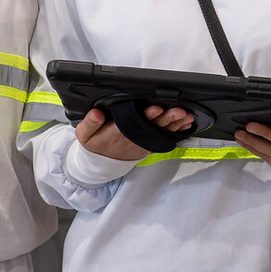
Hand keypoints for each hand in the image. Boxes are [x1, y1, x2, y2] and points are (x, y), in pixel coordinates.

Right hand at [75, 105, 193, 160]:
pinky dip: (176, 130)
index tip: (156, 108)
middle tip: (178, 110)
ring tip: (186, 116)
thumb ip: (90, 123)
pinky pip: (164, 137)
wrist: (102, 164)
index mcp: (118, 133)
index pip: (135, 123)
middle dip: (166, 118)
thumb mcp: (85, 135)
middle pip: (153, 127)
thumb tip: (96, 113)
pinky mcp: (149, 145)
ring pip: (161, 132)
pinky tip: (185, 122)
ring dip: (175, 124)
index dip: (147, 116)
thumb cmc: (95, 145)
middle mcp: (134, 139)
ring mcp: (143, 143)